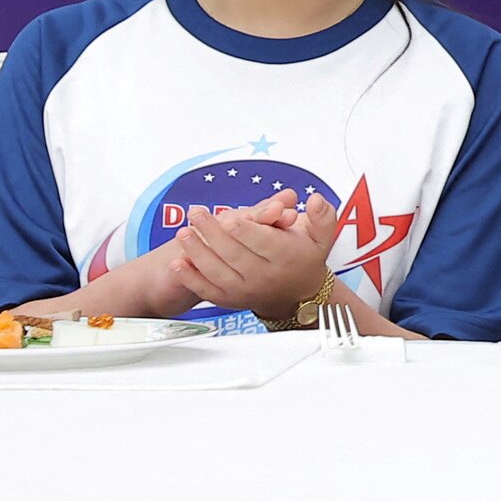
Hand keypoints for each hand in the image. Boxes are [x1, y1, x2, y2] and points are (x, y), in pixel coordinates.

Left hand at [170, 190, 339, 320]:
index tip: (231, 218)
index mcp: (286, 257)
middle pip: (235, 255)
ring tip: (184, 232)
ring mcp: (245, 291)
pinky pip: (207, 290)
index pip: (264, 243)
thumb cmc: (305, 258)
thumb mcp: (322, 236)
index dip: (247, 230)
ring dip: (198, 252)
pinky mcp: (230, 300)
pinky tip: (178, 263)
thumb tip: (315, 200)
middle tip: (196, 213)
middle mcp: (264, 276)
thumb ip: (323, 216)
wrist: (298, 295)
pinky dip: (190, 278)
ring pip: (218, 272)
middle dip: (213, 233)